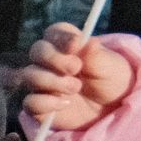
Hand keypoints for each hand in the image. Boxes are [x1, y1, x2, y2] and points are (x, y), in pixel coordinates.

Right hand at [20, 23, 134, 132]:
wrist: (111, 108)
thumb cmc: (111, 80)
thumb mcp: (111, 66)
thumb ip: (97, 55)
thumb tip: (90, 42)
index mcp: (67, 45)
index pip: (53, 32)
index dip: (60, 37)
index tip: (75, 44)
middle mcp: (50, 62)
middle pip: (36, 51)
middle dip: (54, 59)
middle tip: (76, 68)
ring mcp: (41, 84)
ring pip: (29, 75)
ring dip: (52, 81)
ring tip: (76, 87)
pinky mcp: (38, 105)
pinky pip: (30, 102)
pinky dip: (46, 103)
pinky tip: (65, 104)